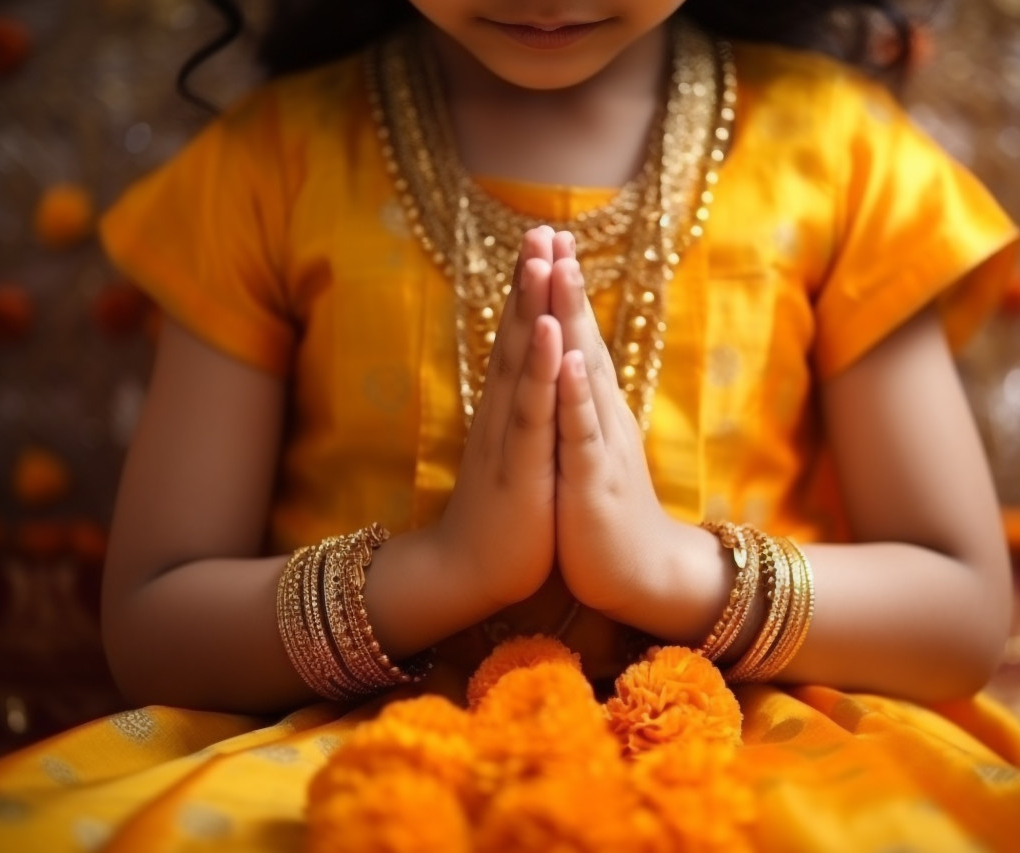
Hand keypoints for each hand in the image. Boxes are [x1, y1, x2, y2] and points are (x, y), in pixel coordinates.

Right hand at [426, 226, 570, 608]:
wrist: (467, 571)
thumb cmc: (500, 512)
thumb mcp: (514, 453)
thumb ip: (519, 411)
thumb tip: (524, 374)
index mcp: (508, 409)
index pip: (519, 337)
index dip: (531, 289)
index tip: (544, 241)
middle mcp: (504, 412)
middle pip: (517, 335)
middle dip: (530, 281)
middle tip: (539, 227)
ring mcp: (510, 436)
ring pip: (522, 362)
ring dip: (532, 307)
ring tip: (542, 259)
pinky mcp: (521, 467)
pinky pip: (532, 412)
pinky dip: (543, 370)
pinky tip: (552, 333)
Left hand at [548, 235, 678, 613]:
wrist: (640, 573)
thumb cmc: (606, 511)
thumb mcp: (588, 449)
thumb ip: (581, 406)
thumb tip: (573, 364)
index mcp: (591, 409)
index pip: (575, 337)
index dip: (560, 290)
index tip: (546, 240)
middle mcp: (599, 415)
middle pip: (580, 339)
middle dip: (564, 284)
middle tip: (550, 231)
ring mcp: (598, 444)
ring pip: (584, 373)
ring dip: (571, 320)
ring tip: (559, 270)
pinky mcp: (594, 481)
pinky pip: (581, 433)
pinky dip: (574, 396)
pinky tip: (568, 360)